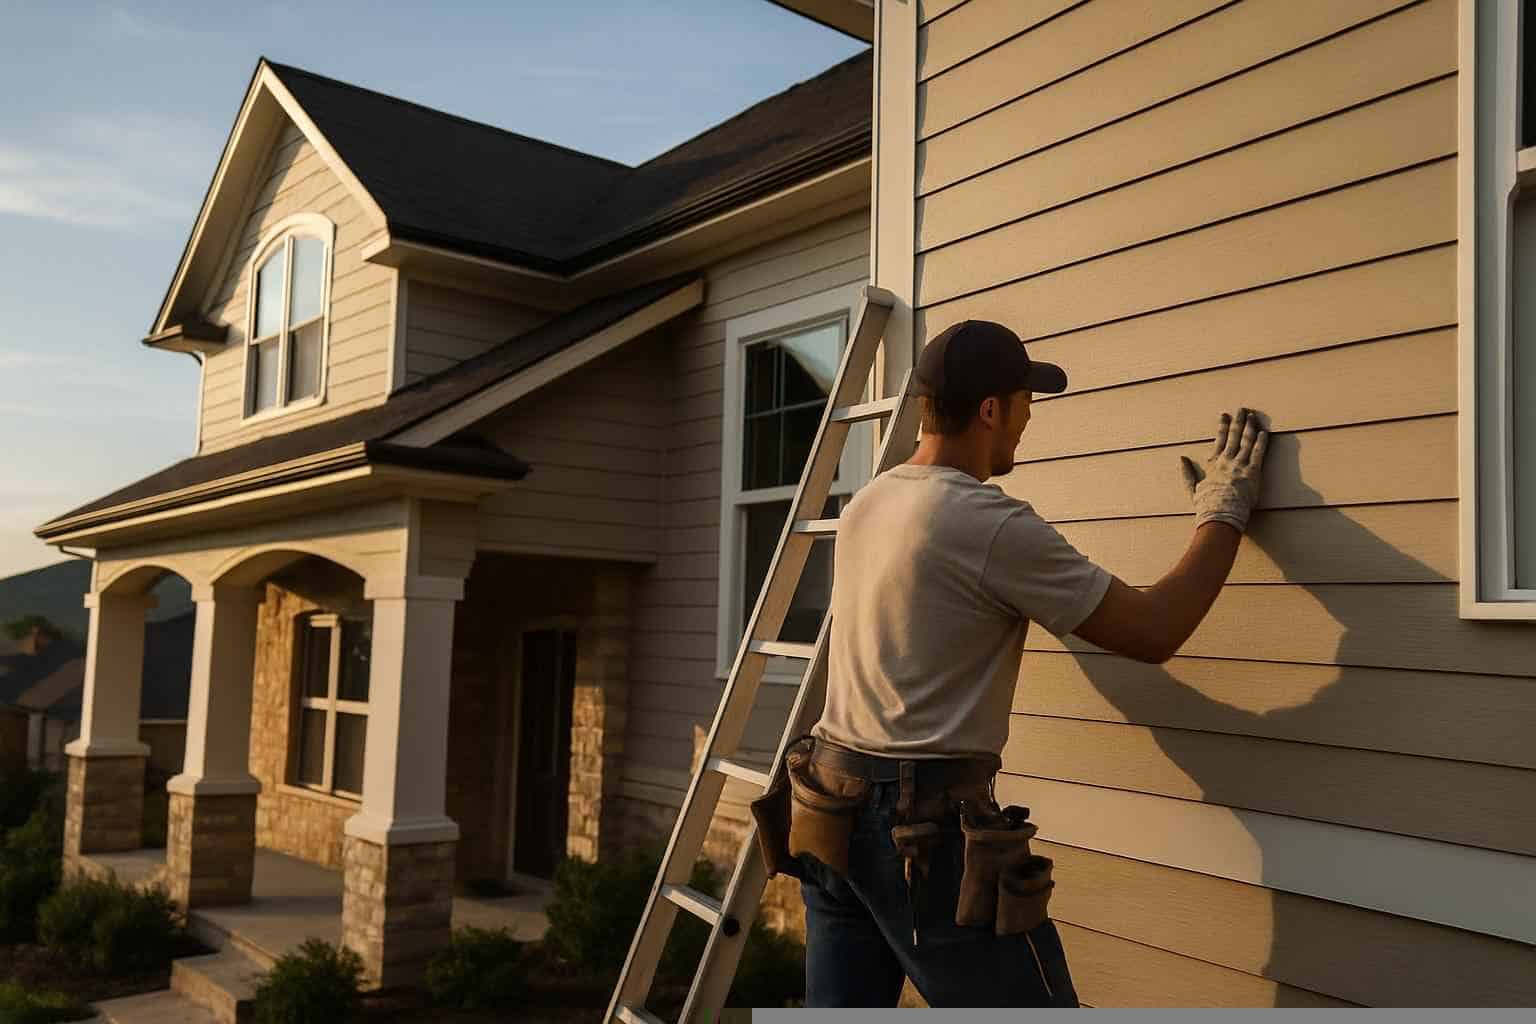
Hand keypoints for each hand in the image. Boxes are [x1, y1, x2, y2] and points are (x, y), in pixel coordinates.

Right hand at [1179, 408, 1268, 532]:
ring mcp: (1239, 465)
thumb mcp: (1192, 489)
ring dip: (1250, 427)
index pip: (1218, 440)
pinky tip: (1264, 432)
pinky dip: (1261, 442)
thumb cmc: (1206, 506)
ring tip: (1253, 416)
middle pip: (1233, 436)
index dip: (1222, 426)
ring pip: (1246, 441)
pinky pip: (1258, 453)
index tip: (1224, 415)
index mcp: (1213, 464)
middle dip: (1238, 421)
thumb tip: (1181, 458)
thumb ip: (1186, 472)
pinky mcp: (1252, 472)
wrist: (1220, 515)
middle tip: (1241, 409)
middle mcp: (1226, 461)